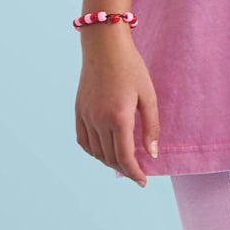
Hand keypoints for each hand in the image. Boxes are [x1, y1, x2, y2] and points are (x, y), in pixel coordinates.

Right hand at [76, 30, 159, 185]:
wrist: (104, 47)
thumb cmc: (132, 69)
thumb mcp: (148, 96)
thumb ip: (151, 127)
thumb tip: (151, 153)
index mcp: (118, 118)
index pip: (125, 157)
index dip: (134, 172)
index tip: (143, 181)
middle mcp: (98, 120)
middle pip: (110, 157)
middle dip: (125, 169)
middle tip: (138, 173)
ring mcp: (85, 116)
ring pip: (96, 151)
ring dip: (110, 162)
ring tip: (124, 164)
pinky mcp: (78, 111)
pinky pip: (83, 140)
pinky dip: (93, 151)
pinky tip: (103, 152)